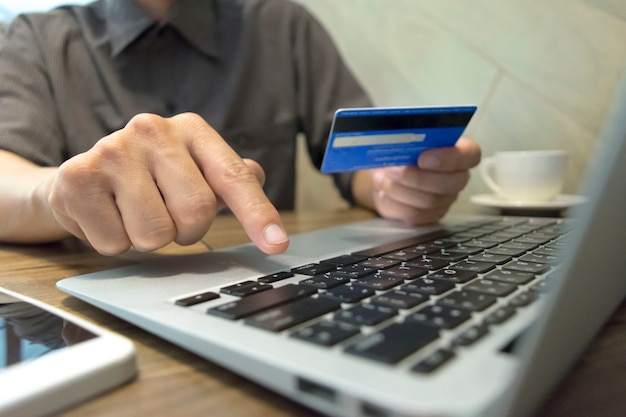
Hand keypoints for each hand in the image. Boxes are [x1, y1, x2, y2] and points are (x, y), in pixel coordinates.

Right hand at [48, 113, 288, 254]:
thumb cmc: (149, 176)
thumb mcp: (193, 168)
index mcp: (191, 129)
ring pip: (156, 235)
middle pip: (197, 212)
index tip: (277, 244)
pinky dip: (116, 243)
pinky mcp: (78, 178)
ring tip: (135, 214)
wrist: (81, 177)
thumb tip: (256, 174)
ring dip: (150, 239)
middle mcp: (153, 131)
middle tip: (168, 215)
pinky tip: (108, 217)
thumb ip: (228, 175)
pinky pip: (116, 243)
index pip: (233, 176)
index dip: (258, 213)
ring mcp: (113, 151)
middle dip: (187, 230)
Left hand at [354, 137, 480, 224]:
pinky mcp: (428, 216)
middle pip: (451, 183)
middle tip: (394, 170)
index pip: (471, 155)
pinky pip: (415, 215)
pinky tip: (385, 192)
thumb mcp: (402, 138)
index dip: (450, 158)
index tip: (423, 157)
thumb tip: (398, 135)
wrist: (386, 172)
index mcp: (459, 153)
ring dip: (401, 189)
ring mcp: (445, 200)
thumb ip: (408, 135)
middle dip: (418, 177)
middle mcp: (456, 178)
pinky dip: (395, 203)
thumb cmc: (401, 151)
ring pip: (429, 201)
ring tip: (384, 179)